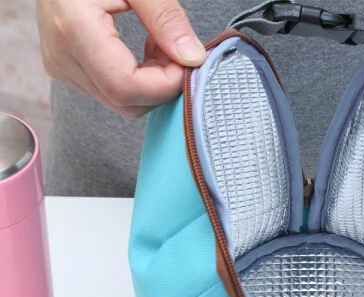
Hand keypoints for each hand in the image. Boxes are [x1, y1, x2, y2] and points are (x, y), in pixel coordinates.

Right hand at [36, 0, 205, 116]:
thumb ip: (165, 17)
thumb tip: (193, 58)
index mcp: (73, 28)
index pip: (125, 87)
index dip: (164, 84)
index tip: (187, 60)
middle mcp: (62, 57)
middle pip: (126, 103)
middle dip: (162, 86)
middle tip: (179, 52)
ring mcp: (61, 67)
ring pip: (121, 102)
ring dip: (152, 84)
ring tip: (160, 44)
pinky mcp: (66, 70)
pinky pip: (111, 92)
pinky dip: (138, 80)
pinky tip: (146, 50)